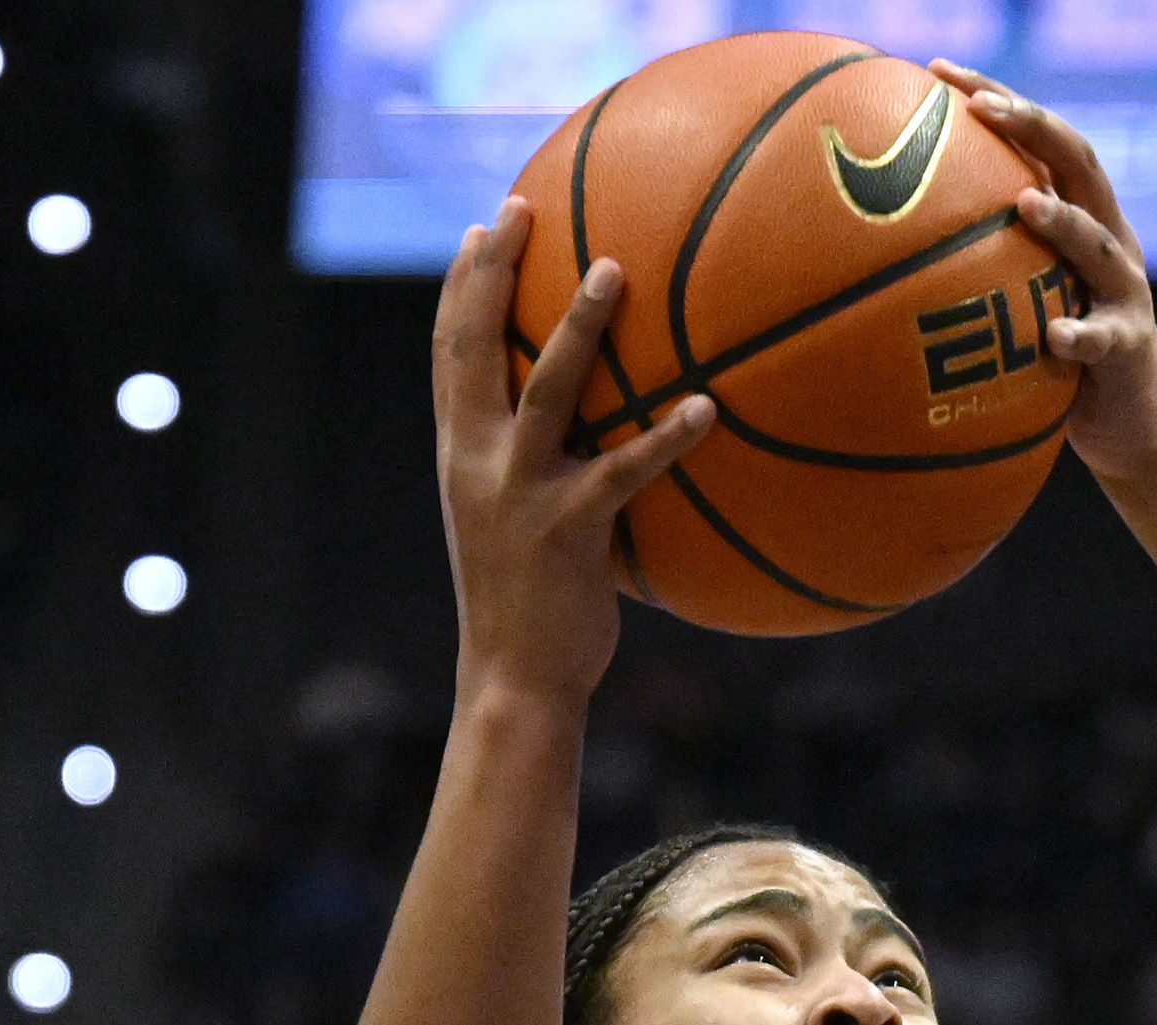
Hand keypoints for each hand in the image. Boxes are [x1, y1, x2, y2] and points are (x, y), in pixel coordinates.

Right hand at [429, 206, 712, 711]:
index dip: (461, 289)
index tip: (482, 229)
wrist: (513, 682)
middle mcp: (477, 463)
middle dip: (494, 274)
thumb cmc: (525, 608)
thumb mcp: (509, 528)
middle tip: (520, 210)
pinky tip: (706, 408)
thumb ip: (533, 472)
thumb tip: (588, 436)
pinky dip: (666, 438)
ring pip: (547, 390)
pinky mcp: (569, 530)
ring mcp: (519, 493)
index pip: (450, 356)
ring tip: (615, 271)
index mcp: (460, 457)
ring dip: (581, 326)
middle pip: (476, 348)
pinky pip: (625, 471)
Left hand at [937, 69, 1156, 481]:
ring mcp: (1126, 293)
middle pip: (1081, 164)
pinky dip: (1080, 334)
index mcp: (1081, 219)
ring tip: (1025, 204)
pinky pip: (1104, 339)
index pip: (1042, 142)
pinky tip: (1053, 334)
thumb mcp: (1018, 300)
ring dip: (1064, 222)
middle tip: (982, 106)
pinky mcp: (1131, 350)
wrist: (1132, 430)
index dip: (997, 100)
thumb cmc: (1056, 361)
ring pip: (1100, 246)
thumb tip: (877, 244)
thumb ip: (977, 263)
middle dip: (1034, 128)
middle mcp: (1110, 241)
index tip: (937, 71)